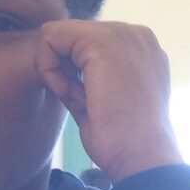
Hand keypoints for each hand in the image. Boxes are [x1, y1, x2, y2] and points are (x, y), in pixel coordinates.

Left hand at [36, 20, 182, 183]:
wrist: (142, 156)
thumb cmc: (126, 142)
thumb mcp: (107, 103)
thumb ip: (88, 81)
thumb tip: (61, 72)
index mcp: (141, 51)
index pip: (87, 48)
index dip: (75, 76)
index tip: (89, 103)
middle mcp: (135, 35)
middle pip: (72, 39)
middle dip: (65, 72)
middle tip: (84, 105)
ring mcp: (122, 33)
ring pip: (58, 35)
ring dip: (57, 71)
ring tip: (82, 101)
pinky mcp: (101, 40)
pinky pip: (50, 38)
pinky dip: (48, 68)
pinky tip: (69, 94)